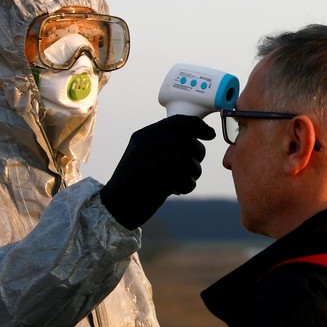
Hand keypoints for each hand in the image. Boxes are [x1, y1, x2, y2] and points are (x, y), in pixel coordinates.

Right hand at [100, 115, 215, 229]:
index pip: (178, 122)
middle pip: (187, 142)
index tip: (210, 134)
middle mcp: (146, 144)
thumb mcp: (147, 154)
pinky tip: (177, 189)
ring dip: (193, 171)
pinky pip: (185, 179)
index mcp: (145, 135)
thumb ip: (166, 143)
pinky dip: (187, 186)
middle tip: (194, 165)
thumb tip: (196, 137)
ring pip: (188, 161)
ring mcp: (149, 161)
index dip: (198, 126)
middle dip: (197, 153)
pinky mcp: (155, 180)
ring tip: (183, 178)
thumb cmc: (137, 180)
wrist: (117, 205)